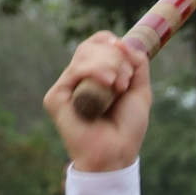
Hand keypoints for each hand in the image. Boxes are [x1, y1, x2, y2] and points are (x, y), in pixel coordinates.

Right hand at [46, 33, 151, 172]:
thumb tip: (121, 42)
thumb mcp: (140, 90)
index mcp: (95, 75)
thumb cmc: (127, 126)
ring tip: (119, 87)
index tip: (125, 51)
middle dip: (116, 58)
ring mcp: (65, 87)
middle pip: (91, 46)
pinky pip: (76, 70)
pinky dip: (96, 71)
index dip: (110, 42)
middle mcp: (77, 79)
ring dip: (110, 65)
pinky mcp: (56, 96)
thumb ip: (137, 64)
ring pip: (85, 55)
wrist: (116, 152)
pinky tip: (109, 83)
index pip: (96, 44)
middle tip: (125, 82)